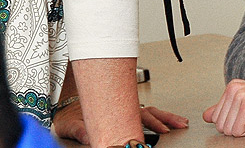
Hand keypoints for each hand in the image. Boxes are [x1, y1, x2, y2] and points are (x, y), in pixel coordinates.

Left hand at [53, 99, 188, 144]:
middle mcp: (121, 110)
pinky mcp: (125, 113)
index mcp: (112, 113)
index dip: (152, 124)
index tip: (162, 131)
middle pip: (150, 113)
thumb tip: (91, 138)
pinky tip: (165, 121)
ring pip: (151, 111)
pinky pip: (146, 113)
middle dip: (166, 119)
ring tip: (180, 122)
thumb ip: (80, 131)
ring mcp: (125, 110)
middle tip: (179, 124)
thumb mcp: (70, 124)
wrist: (65, 106)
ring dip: (166, 116)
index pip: (137, 118)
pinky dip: (159, 117)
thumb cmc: (68, 115)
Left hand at [203, 79, 244, 135]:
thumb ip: (226, 109)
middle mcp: (234, 88)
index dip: (235, 121)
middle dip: (239, 126)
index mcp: (233, 86)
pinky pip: (237, 132)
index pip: (216, 117)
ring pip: (227, 130)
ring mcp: (241, 96)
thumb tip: (207, 115)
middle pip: (219, 124)